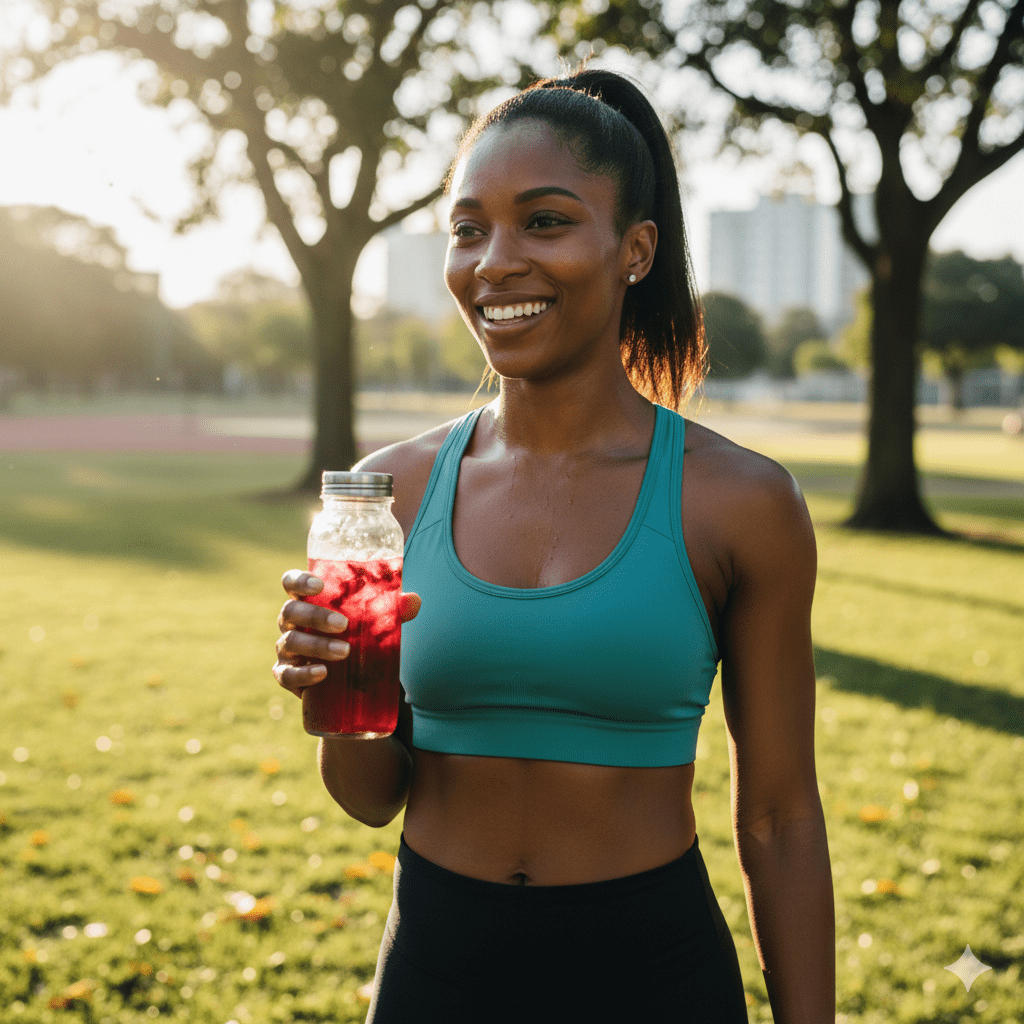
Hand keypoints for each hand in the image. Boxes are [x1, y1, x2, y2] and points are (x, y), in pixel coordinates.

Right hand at [272, 569, 420, 699]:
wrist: (347, 679)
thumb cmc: (356, 637)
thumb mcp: (373, 622)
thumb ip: (391, 610)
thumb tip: (414, 601)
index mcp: (307, 600)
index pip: (291, 582)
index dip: (299, 581)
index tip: (320, 585)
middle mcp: (291, 622)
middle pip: (291, 612)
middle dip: (315, 616)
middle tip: (343, 625)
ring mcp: (286, 649)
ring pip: (290, 642)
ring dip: (316, 646)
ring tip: (344, 651)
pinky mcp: (287, 675)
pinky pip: (287, 675)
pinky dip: (303, 674)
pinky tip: (322, 673)